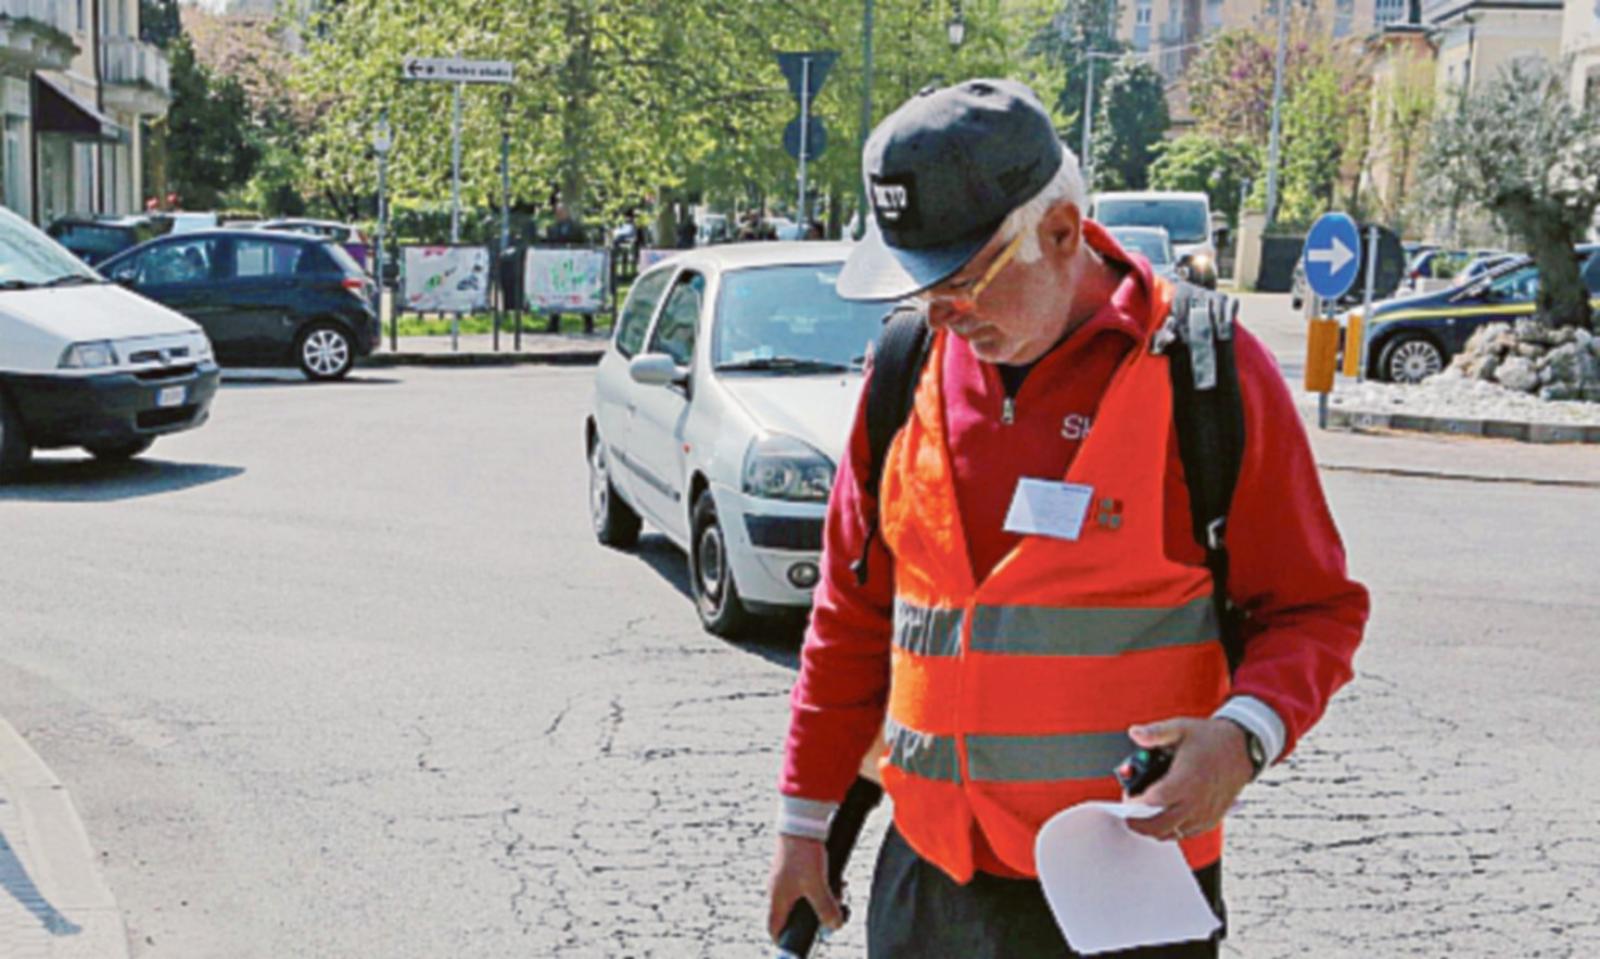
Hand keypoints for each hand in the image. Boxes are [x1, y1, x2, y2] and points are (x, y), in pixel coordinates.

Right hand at [767, 834, 844, 941]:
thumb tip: (835, 926)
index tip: (801, 944)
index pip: (774, 928)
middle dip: (815, 918)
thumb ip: (826, 908)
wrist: (801, 822)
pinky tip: (837, 881)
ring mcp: (786, 878)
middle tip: (832, 916)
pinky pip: (809, 885)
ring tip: (840, 894)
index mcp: (777, 899)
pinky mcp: (795, 867)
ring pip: (805, 899)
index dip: (785, 940)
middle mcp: (778, 890)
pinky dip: (822, 887)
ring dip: (823, 900)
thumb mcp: (817, 885)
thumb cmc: (803, 853)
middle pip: (794, 915)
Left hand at [1122, 717, 1253, 842]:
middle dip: (1138, 822)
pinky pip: (1187, 834)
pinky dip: (1172, 831)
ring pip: (1172, 833)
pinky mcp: (1211, 819)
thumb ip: (1155, 732)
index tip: (1128, 795)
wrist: (1241, 748)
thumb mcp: (1180, 728)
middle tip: (1129, 814)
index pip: (1152, 801)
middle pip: (1159, 825)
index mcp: (1186, 780)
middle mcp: (1196, 801)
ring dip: (1154, 828)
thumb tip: (1135, 733)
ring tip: (1144, 816)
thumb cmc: (1210, 739)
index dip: (1134, 801)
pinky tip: (1164, 818)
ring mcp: (1204, 813)